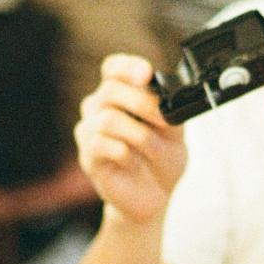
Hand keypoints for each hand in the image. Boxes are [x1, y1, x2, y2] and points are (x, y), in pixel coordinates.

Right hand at [75, 54, 186, 225]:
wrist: (155, 196)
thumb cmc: (162, 160)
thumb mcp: (175, 131)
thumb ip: (168, 110)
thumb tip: (163, 96)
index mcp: (120, 94)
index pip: (113, 68)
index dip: (127, 66)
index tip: (147, 74)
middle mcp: (99, 108)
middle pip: (110, 90)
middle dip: (143, 103)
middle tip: (164, 121)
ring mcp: (90, 132)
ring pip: (107, 119)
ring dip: (139, 134)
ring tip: (154, 149)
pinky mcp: (88, 157)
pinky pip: (102, 145)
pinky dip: (125, 153)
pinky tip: (134, 162)